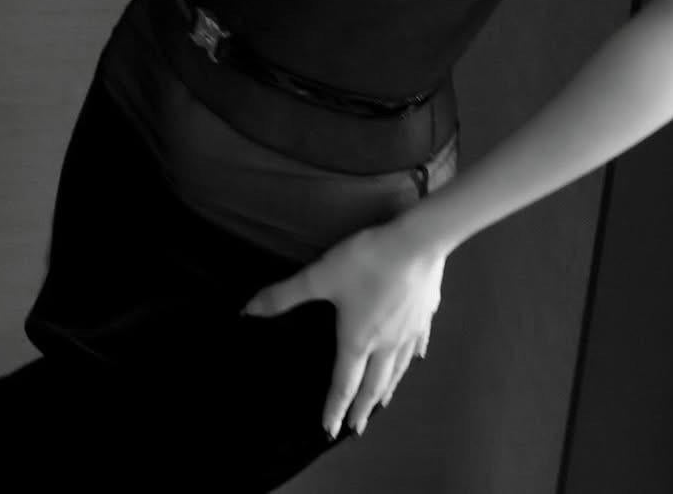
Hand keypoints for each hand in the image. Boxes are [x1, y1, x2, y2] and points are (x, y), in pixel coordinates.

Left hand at [239, 220, 446, 438]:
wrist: (418, 243)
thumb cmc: (367, 262)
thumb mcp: (321, 276)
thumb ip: (285, 295)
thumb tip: (247, 311)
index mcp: (358, 340)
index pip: (344, 383)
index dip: (334, 407)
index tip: (328, 430)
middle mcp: (386, 344)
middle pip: (373, 384)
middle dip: (362, 409)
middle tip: (356, 429)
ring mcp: (410, 330)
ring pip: (398, 369)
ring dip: (388, 389)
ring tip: (383, 403)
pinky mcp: (426, 313)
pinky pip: (419, 343)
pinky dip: (414, 356)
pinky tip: (417, 358)